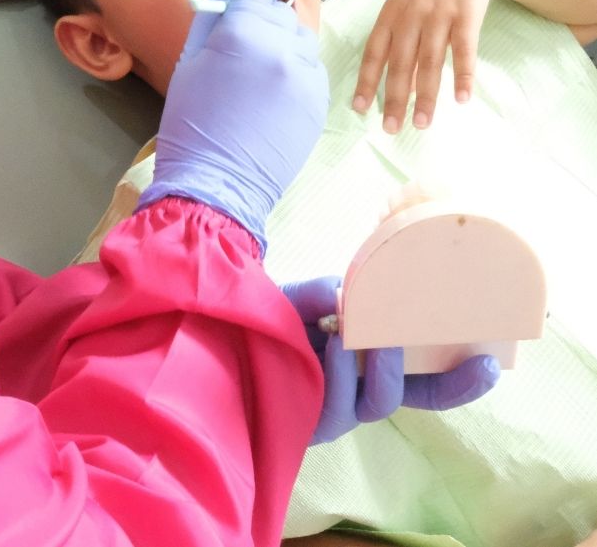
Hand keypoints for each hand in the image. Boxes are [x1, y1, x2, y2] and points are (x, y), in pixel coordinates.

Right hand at [138, 0, 328, 251]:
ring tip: (256, 81)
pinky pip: (311, 70)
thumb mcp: (189, 64)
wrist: (217, 186)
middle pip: (281, 9)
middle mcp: (282, 45)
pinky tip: (271, 101)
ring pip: (300, 39)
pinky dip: (294, 75)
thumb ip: (210, 18)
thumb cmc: (190, 123)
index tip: (239, 5)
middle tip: (240, 54)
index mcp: (243, 31)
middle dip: (262, 21)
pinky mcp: (320, 100)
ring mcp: (306, 74)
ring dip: (282, 47)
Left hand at [281, 277, 500, 443]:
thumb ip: (324, 291)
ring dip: (382, 366)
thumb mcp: (299, 296)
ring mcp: (335, 410)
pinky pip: (335, 405)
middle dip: (447, 383)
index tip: (491, 364)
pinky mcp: (308, 422)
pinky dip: (339, 372)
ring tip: (366, 336)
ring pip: (378, 403)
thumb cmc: (268, 318)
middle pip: (415, 399)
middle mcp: (358, 391)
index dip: (458, 378)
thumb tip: (347, 290)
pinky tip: (335, 346)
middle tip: (463, 356)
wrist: (221, 332)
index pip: (424, 380)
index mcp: (368, 364)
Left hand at [352, 0, 495, 132]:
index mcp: (390, 16)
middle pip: (401, 64)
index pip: (374, 53)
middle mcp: (411, 17)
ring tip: (422, 123)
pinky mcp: (468, 15)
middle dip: (395, 98)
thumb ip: (394, 38)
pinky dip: (463, 75)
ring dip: (427, 96)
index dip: (367, 81)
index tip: (360, 109)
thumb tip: (388, 82)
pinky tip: (461, 98)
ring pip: (431, 62)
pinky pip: (464, 50)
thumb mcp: (401, 5)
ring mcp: (439, 15)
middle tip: (391, 129)